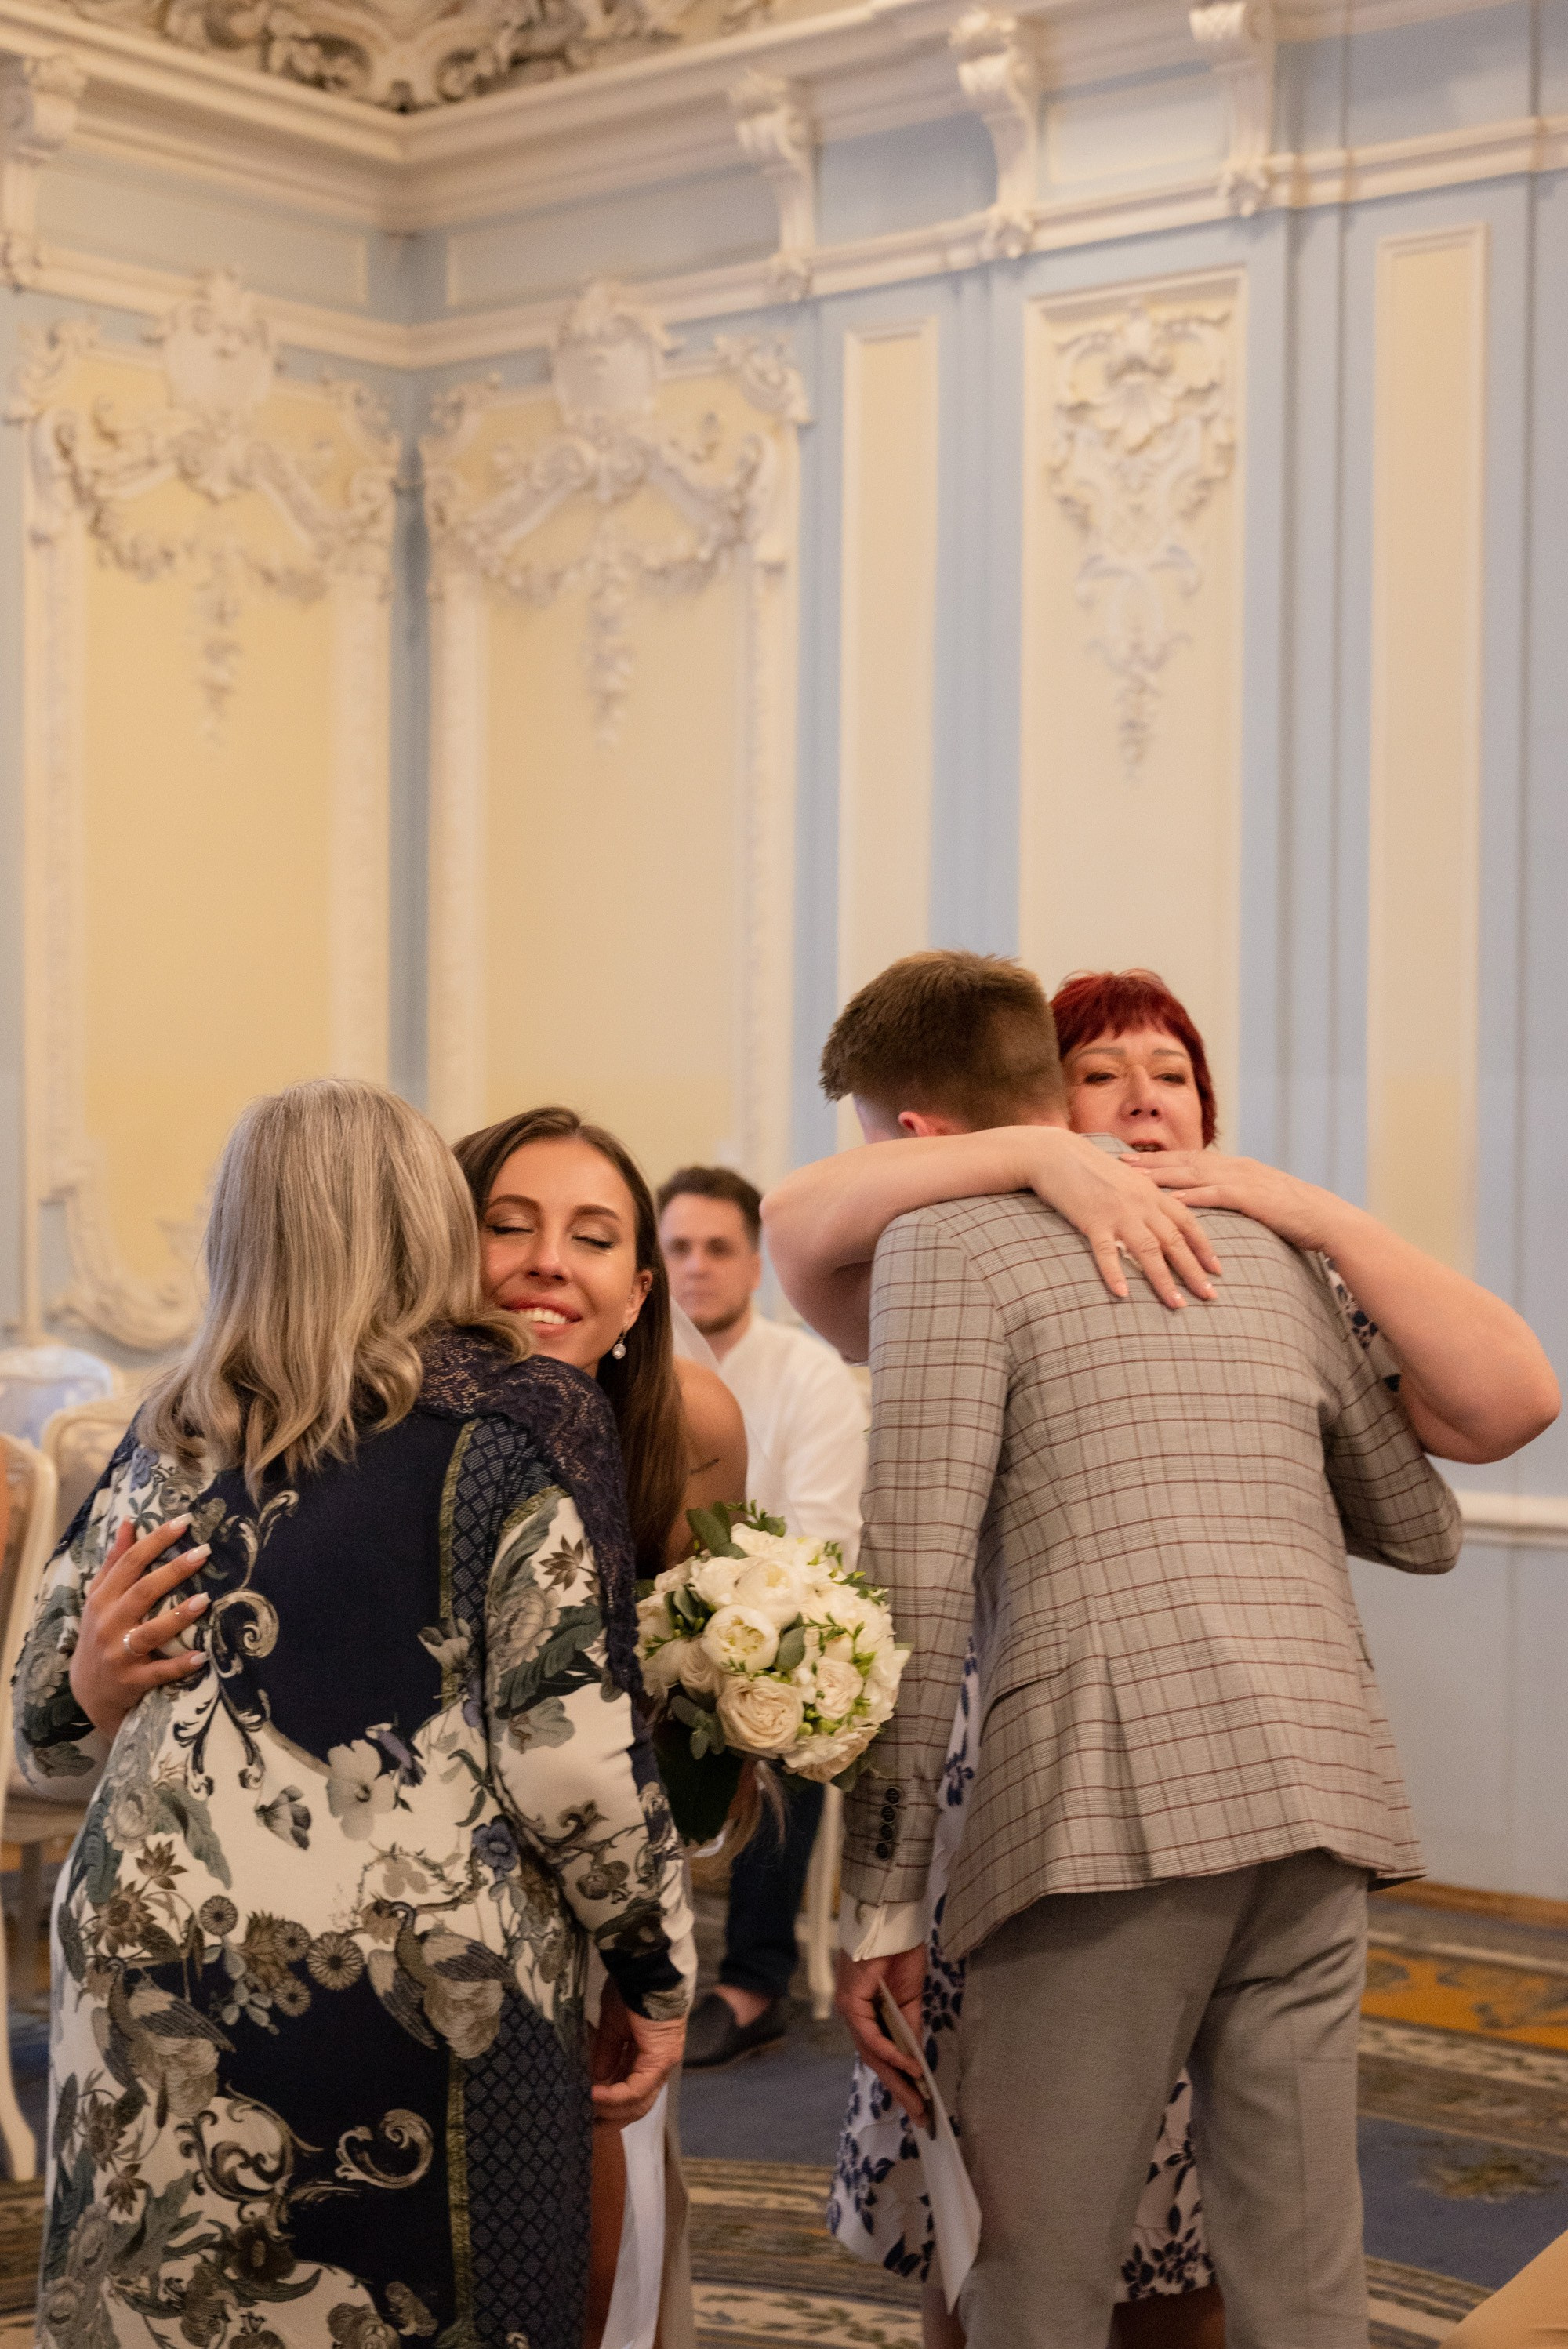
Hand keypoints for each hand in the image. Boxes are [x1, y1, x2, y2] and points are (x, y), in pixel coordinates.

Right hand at [68, 1515, 211, 1742]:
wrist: (89, 1690)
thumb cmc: (101, 1633)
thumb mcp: (100, 1597)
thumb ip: (115, 1561)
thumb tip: (129, 1522)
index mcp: (102, 1599)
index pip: (129, 1563)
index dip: (155, 1541)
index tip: (183, 1521)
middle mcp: (108, 1624)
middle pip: (142, 1592)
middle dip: (173, 1571)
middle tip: (203, 1552)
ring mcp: (119, 1654)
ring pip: (150, 1633)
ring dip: (178, 1616)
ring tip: (206, 1599)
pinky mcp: (131, 1681)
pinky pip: (158, 1672)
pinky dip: (179, 1665)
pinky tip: (202, 1656)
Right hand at [589, 1981, 685, 2126]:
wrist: (646, 1968)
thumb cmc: (631, 1989)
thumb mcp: (613, 2025)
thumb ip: (607, 2052)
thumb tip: (597, 2079)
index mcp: (648, 2056)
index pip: (631, 2093)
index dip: (608, 2106)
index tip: (585, 2113)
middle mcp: (659, 2066)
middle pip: (636, 2107)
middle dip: (609, 2119)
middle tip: (584, 2128)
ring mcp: (662, 2065)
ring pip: (637, 2104)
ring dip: (609, 2111)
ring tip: (585, 2111)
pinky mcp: (660, 2061)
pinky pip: (635, 2089)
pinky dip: (613, 2096)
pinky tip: (593, 2095)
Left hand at [836, 1944, 927, 2124]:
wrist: (891, 1922)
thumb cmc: (899, 1953)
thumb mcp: (910, 1998)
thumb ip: (909, 2028)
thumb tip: (916, 2060)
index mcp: (868, 2014)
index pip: (881, 2054)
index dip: (899, 2079)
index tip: (919, 2102)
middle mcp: (855, 2016)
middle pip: (877, 2061)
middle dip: (900, 2089)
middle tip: (920, 2115)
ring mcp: (851, 2010)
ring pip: (872, 2055)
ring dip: (897, 2080)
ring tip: (918, 2101)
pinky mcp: (851, 2003)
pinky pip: (872, 2037)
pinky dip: (892, 2053)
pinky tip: (909, 2066)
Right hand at [1023, 1131, 1222, 1308]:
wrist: (1058, 1153)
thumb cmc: (1092, 1167)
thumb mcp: (1128, 1179)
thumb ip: (1146, 1199)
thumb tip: (1163, 1220)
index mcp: (1152, 1193)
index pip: (1187, 1222)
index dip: (1204, 1247)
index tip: (1217, 1270)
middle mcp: (1141, 1203)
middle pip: (1174, 1241)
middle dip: (1194, 1271)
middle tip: (1209, 1296)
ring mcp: (1118, 1213)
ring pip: (1148, 1250)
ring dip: (1164, 1280)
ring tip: (1177, 1304)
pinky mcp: (1092, 1221)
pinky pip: (1105, 1252)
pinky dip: (1115, 1274)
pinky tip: (1123, 1294)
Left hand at [1126, 1151, 1336, 1253]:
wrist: (1325, 1217)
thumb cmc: (1293, 1215)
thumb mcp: (1257, 1201)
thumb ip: (1234, 1199)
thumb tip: (1210, 1206)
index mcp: (1236, 1168)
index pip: (1190, 1159)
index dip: (1160, 1159)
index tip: (1133, 1160)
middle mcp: (1235, 1167)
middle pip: (1184, 1160)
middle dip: (1150, 1161)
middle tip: (1119, 1162)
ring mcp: (1243, 1179)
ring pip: (1193, 1174)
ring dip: (1161, 1175)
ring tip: (1133, 1179)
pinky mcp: (1251, 1196)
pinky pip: (1215, 1194)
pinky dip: (1190, 1196)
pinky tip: (1168, 1200)